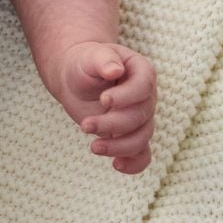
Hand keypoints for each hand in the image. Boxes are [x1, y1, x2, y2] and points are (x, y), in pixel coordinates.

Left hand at [59, 41, 155, 173]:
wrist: (76, 79)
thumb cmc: (84, 63)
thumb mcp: (90, 56)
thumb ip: (103, 59)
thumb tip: (115, 69)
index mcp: (141, 72)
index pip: (143, 87)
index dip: (126, 97)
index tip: (103, 99)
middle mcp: (146, 97)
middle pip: (139, 116)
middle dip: (112, 124)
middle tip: (85, 125)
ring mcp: (141, 118)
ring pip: (141, 138)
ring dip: (119, 146)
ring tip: (93, 147)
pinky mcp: (130, 135)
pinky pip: (142, 154)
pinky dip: (133, 164)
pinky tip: (117, 166)